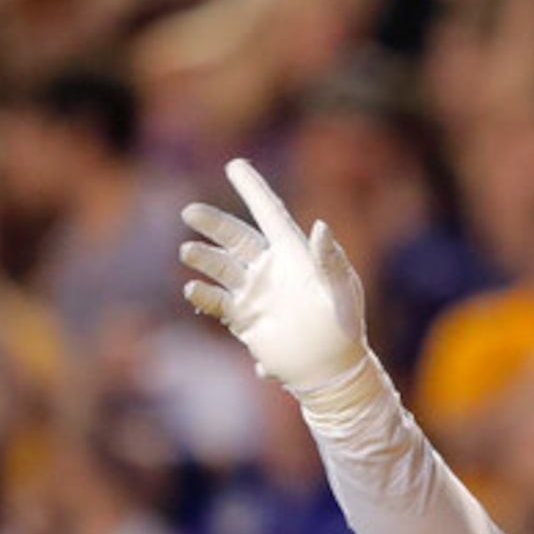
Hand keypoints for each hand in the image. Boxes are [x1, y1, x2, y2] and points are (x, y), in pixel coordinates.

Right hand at [182, 158, 371, 398]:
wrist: (330, 368)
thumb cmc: (345, 326)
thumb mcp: (341, 292)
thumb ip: (330, 261)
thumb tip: (321, 226)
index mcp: (295, 254)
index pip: (269, 214)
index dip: (253, 189)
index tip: (234, 164)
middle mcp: (271, 268)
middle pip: (235, 237)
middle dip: (212, 224)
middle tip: (189, 212)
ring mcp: (254, 292)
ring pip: (221, 267)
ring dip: (204, 258)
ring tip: (189, 252)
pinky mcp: (243, 318)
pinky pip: (217, 301)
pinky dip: (203, 295)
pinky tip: (192, 289)